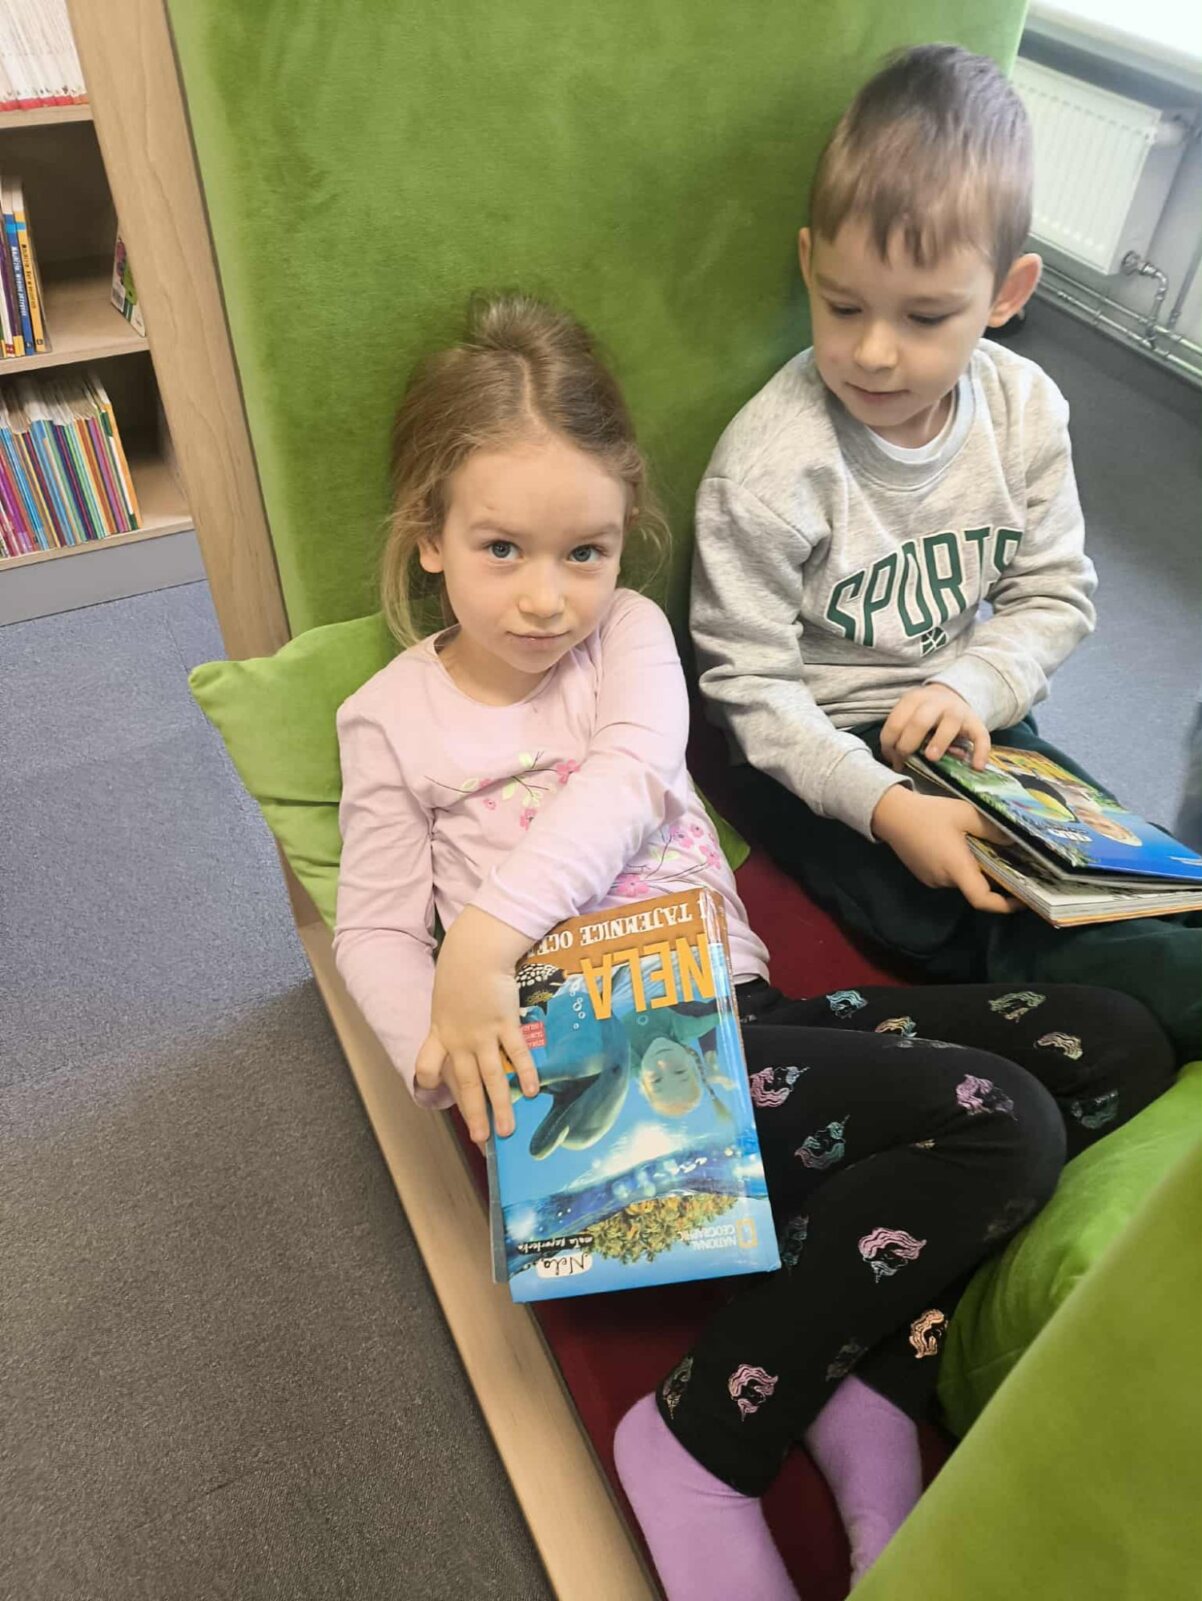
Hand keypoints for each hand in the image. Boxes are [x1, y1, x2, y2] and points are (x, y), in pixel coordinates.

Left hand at [413, 907, 539, 1144]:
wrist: (475, 951)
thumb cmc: (461, 969)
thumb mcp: (447, 997)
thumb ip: (454, 1016)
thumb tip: (465, 1023)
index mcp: (440, 1033)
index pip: (428, 1067)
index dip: (432, 1082)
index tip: (437, 1096)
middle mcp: (459, 1040)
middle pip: (466, 1084)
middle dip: (474, 1114)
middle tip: (482, 1140)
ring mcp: (482, 1034)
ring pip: (491, 1077)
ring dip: (501, 1106)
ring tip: (507, 1130)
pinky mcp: (504, 1023)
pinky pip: (515, 1053)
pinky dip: (524, 1073)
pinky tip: (531, 1091)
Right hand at [871, 786, 1018, 913]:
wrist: (891, 814)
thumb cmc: (929, 813)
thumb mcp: (965, 813)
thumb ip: (991, 829)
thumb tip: (1014, 841)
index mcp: (956, 868)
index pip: (982, 899)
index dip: (1005, 905)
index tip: (1023, 900)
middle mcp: (944, 880)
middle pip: (975, 888)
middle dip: (994, 878)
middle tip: (1010, 860)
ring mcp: (932, 879)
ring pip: (963, 881)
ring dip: (976, 870)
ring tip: (985, 848)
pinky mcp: (924, 874)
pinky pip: (950, 875)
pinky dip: (961, 867)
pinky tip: (962, 847)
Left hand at [880, 685, 990, 772]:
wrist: (951, 697)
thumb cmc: (924, 714)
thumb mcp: (909, 715)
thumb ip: (900, 734)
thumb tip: (895, 763)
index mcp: (914, 700)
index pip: (896, 722)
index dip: (889, 743)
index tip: (890, 757)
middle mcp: (936, 703)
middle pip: (920, 721)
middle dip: (908, 742)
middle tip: (905, 759)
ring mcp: (958, 711)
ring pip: (950, 724)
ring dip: (939, 741)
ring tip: (932, 758)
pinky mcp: (976, 723)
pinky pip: (981, 737)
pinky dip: (980, 751)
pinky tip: (976, 767)